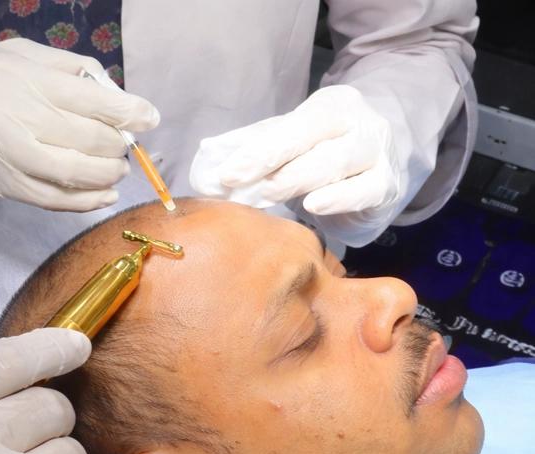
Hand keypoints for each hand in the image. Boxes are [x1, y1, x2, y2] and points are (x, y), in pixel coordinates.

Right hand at [0, 39, 159, 211]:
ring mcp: (8, 155)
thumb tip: (115, 94)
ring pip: (74, 173)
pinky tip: (103, 196)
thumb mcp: (16, 56)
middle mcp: (15, 115)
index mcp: (22, 76)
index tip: (150, 118)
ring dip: (107, 175)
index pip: (91, 98)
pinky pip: (54, 200)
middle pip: (88, 138)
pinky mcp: (4, 185)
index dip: (129, 112)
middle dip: (119, 146)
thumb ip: (67, 69)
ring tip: (117, 170)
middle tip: (126, 146)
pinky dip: (86, 202)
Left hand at [190, 85, 400, 240]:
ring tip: (269, 195)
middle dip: (275, 166)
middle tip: (243, 186)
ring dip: (298, 181)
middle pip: (315, 144)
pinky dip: (338, 199)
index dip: (258, 151)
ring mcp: (378, 153)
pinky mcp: (387, 185)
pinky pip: (363, 192)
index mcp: (333, 106)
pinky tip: (313, 206)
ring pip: (337, 165)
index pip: (293, 128)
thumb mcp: (294, 140)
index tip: (227, 174)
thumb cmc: (327, 151)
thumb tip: (208, 163)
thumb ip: (255, 147)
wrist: (382, 159)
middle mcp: (361, 124)